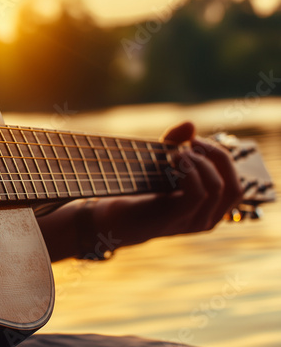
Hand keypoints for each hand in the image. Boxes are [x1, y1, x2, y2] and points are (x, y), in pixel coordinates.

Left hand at [92, 122, 242, 246]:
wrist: (109, 215)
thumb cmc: (135, 190)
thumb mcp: (159, 162)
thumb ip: (175, 142)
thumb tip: (190, 124)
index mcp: (209, 209)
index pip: (236, 185)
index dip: (221, 157)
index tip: (194, 141)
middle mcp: (206, 219)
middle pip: (235, 186)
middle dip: (217, 156)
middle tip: (191, 142)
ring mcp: (192, 222)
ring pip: (218, 187)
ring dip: (200, 162)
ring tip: (177, 153)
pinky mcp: (174, 219)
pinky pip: (198, 193)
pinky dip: (190, 171)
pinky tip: (174, 160)